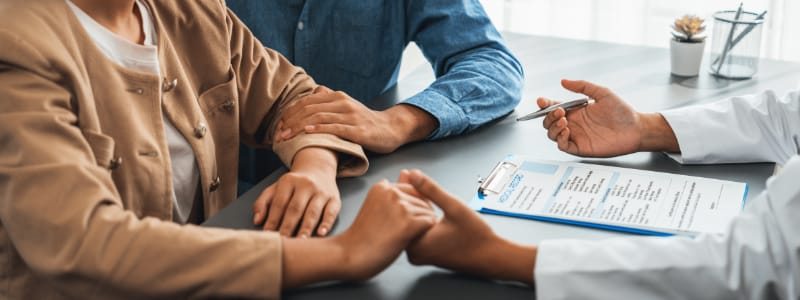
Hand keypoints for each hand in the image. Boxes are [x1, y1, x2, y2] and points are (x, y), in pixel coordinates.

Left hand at [252, 147, 338, 236]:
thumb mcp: (276, 188)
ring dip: (306, 227)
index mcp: (289, 181)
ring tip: (301, 241)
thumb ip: (263, 202)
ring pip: (312, 211)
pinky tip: (321, 233)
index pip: (279, 203)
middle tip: (283, 241)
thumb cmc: (294, 185)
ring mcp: (321, 191)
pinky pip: (331, 212)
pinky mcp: (334, 198)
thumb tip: (257, 221)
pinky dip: (326, 223)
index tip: (268, 235)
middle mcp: (306, 184)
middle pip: (295, 208)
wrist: (318, 170)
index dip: (272, 220)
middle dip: (288, 226)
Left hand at [277, 86, 435, 152]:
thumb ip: (331, 98)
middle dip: (290, 122)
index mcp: (337, 96)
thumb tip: (316, 90)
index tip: (278, 125)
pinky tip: (308, 133)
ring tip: (287, 136)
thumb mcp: (347, 106)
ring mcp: (351, 116)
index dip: (290, 113)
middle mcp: (342, 102)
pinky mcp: (358, 130)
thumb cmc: (365, 121)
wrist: (390, 128)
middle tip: (278, 135)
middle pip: (309, 109)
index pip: (307, 101)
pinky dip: (320, 129)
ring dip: (299, 128)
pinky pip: (335, 128)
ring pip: (319, 118)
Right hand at [333, 179, 436, 280]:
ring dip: (423, 225)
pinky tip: (413, 240)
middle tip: (402, 231)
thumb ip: (392, 190)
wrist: (352, 255)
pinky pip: (430, 222)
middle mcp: (392, 192)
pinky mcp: (408, 223)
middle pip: (423, 200)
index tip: (398, 222)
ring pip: (428, 211)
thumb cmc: (364, 234)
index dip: (412, 207)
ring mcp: (400, 207)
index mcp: (383, 186)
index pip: (414, 190)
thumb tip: (406, 170)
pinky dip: (426, 232)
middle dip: (420, 215)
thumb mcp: (376, 205)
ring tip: (406, 236)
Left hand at [402, 169, 535, 285]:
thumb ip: (431, 189)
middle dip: (408, 196)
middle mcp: (413, 253)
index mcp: (416, 244)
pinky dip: (422, 216)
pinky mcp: (424, 253)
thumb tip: (411, 174)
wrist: (490, 257)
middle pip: (404, 217)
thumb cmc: (476, 236)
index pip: (400, 211)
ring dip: (416, 206)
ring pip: (411, 222)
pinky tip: (428, 204)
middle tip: (406, 175)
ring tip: (416, 188)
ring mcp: (418, 255)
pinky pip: (418, 229)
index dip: (405, 190)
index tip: (404, 173)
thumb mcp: (454, 207)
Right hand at [540, 79, 678, 156]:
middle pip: (549, 122)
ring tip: (563, 120)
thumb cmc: (622, 112)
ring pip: (552, 134)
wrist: (635, 128)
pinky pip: (563, 146)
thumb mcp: (602, 93)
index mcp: (576, 111)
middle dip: (549, 116)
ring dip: (553, 127)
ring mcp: (576, 136)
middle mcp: (573, 123)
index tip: (541, 101)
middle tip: (560, 111)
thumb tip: (564, 81)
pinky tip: (567, 130)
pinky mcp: (580, 148)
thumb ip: (582, 86)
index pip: (553, 108)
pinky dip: (560, 138)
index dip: (545, 105)